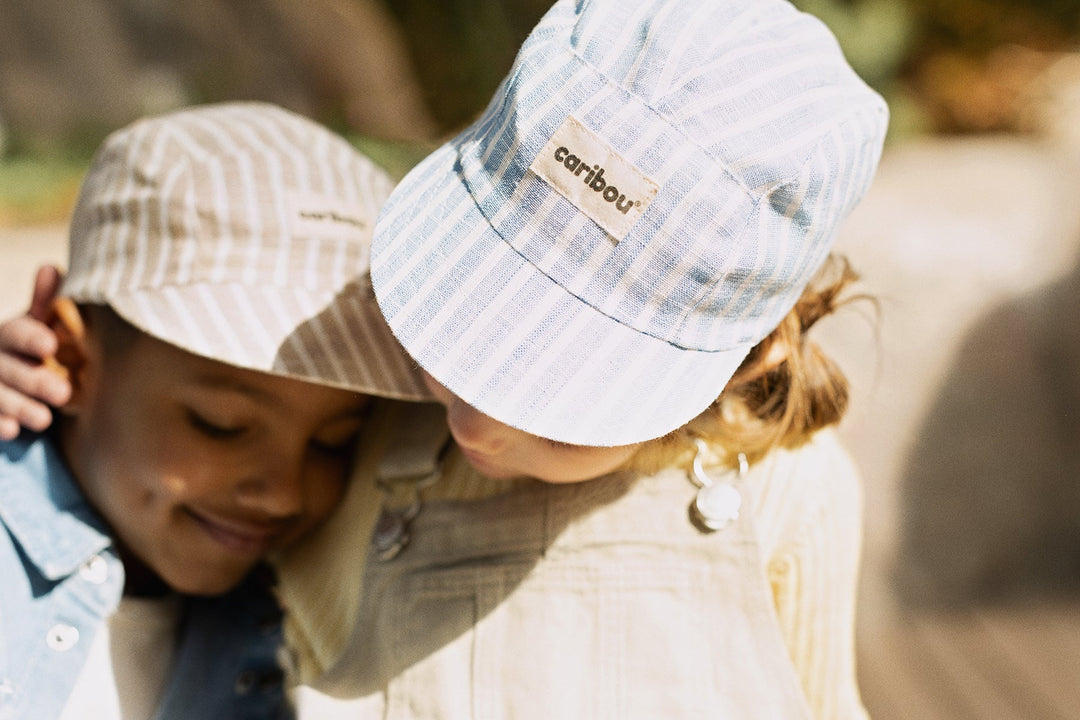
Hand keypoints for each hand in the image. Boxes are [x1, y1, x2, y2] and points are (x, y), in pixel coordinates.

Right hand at [0, 265, 70, 439]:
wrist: (2, 372)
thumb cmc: (27, 346)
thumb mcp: (35, 324)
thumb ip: (45, 303)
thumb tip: (52, 267)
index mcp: (8, 333)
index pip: (16, 332)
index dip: (32, 337)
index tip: (51, 344)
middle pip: (8, 367)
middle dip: (33, 380)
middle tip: (62, 392)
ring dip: (19, 406)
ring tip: (44, 419)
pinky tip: (12, 430)